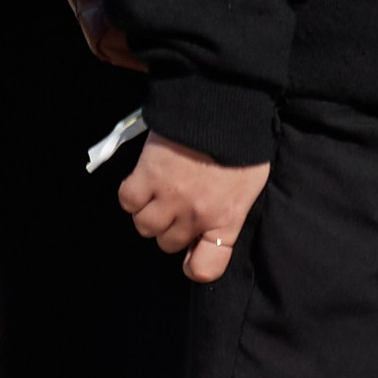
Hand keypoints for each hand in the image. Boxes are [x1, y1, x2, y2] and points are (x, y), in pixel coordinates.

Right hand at [118, 136, 268, 283]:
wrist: (220, 109)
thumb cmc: (241, 147)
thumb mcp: (249, 187)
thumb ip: (231, 213)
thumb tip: (213, 229)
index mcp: (225, 221)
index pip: (206, 268)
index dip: (194, 265)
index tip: (191, 251)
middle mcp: (195, 216)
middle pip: (168, 244)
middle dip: (170, 230)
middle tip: (175, 211)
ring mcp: (168, 197)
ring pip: (144, 227)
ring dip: (148, 215)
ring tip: (155, 199)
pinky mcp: (146, 176)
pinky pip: (127, 201)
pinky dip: (131, 197)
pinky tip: (141, 185)